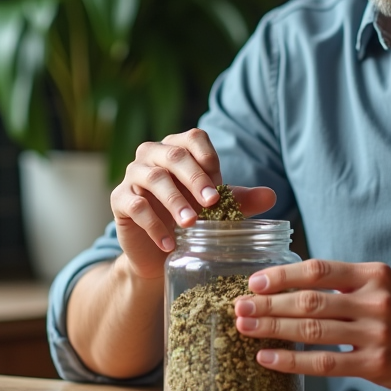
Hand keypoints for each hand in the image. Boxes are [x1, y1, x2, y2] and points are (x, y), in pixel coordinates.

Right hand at [111, 128, 275, 278]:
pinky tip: (170, 243)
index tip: (220, 185)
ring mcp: (133, 175)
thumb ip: (241, 200)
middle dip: (195, 179)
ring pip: (153, 178)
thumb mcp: (218, 209)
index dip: (208, 157)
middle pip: (174, 155)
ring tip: (191, 224)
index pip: (194, 137)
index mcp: (178, 148)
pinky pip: (134, 205)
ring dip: (174, 201)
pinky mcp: (118, 199)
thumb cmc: (191, 219)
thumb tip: (271, 196)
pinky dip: (153, 225)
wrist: (159, 252)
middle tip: (212, 203)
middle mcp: (153, 154)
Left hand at [234, 259, 390, 390]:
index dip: (283, 275)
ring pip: (312, 330)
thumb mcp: (389, 284)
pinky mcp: (376, 364)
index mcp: (373, 275)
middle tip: (239, 305)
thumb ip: (349, 282)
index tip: (255, 279)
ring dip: (273, 328)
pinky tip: (268, 357)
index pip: (318, 270)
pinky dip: (291, 361)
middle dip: (268, 303)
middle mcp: (374, 301)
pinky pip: (324, 363)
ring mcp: (375, 334)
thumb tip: (301, 282)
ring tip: (245, 327)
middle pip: (309, 300)